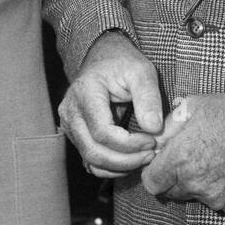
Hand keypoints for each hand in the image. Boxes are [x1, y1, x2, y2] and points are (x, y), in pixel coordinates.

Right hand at [58, 31, 162, 178]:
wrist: (103, 57)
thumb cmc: (122, 62)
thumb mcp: (141, 71)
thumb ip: (148, 98)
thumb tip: (154, 129)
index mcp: (84, 92)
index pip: (103, 132)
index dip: (130, 144)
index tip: (152, 140)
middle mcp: (71, 112)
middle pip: (94, 151)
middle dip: (126, 161)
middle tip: (151, 154)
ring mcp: (70, 125)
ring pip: (91, 161)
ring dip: (120, 167)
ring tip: (144, 157)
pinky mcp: (76, 135)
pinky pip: (90, 161)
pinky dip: (111, 167)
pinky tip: (131, 159)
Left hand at [142, 91, 224, 214]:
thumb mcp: (192, 108)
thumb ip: (166, 128)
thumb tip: (152, 141)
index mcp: (181, 158)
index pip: (151, 183)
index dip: (153, 172)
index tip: (161, 164)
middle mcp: (195, 182)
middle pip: (170, 192)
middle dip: (173, 178)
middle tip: (188, 159)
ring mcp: (215, 197)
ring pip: (193, 197)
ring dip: (195, 184)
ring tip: (211, 160)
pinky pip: (215, 201)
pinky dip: (216, 190)